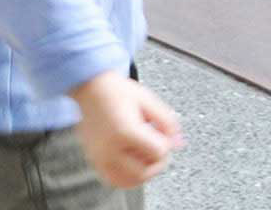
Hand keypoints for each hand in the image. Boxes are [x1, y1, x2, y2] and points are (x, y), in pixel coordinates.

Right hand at [73, 72, 182, 189]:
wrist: (92, 89)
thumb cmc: (118, 92)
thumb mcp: (148, 100)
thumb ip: (167, 122)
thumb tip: (178, 142)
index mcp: (125, 131)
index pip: (158, 152)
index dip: (166, 144)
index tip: (163, 135)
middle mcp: (110, 148)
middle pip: (144, 173)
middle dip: (157, 162)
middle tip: (158, 148)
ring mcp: (100, 157)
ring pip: (129, 182)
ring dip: (144, 172)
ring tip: (145, 155)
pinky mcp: (95, 160)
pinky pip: (114, 180)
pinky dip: (127, 178)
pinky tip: (133, 164)